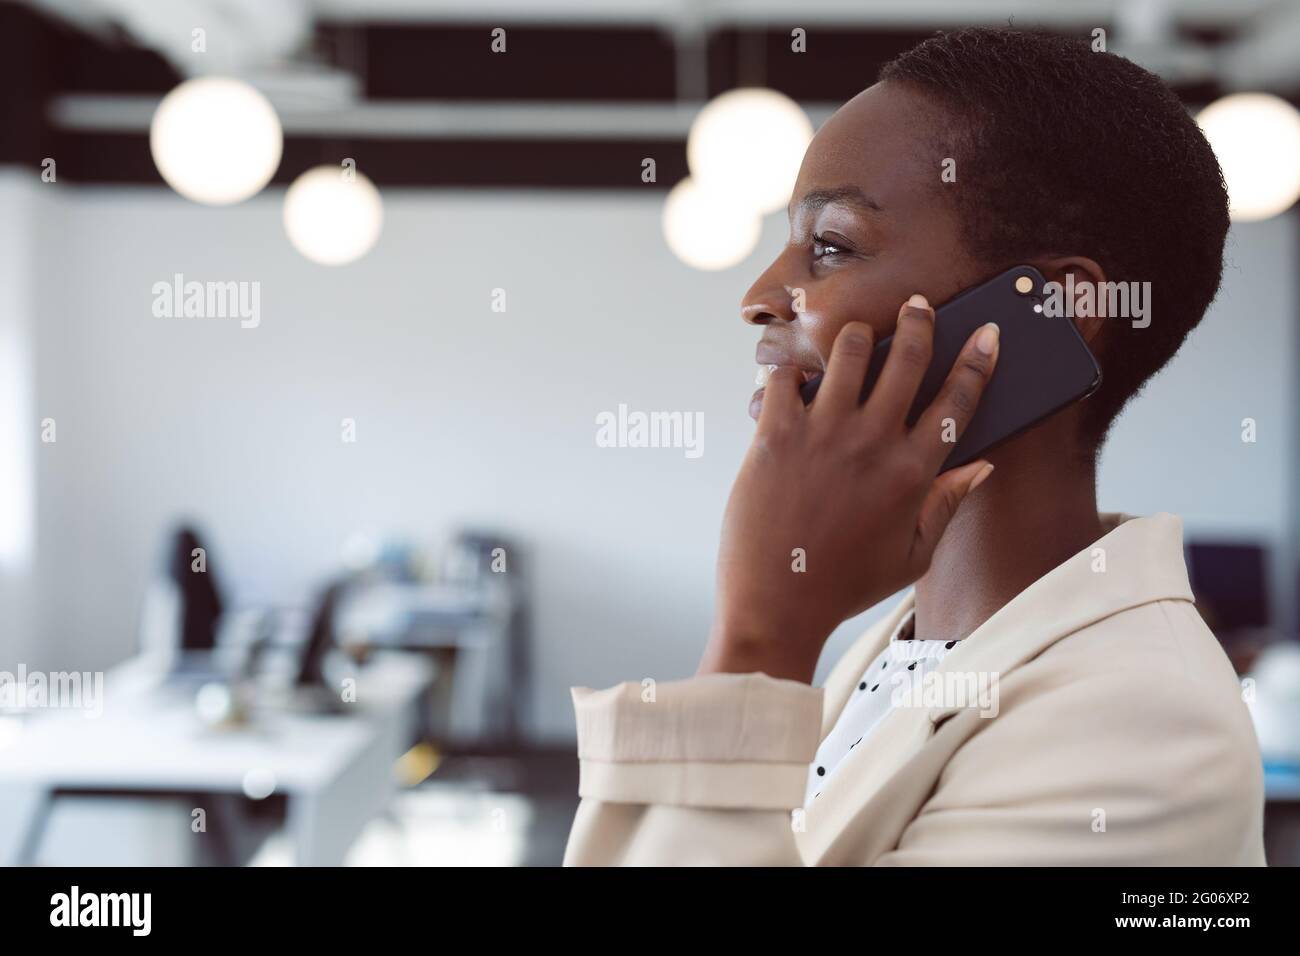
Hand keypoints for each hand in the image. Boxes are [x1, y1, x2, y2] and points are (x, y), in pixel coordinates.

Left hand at [699, 295, 999, 682]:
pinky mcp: (775, 434)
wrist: (775, 604)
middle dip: (920, 321)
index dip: (977, 360)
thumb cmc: (844, 584)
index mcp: (914, 473)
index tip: (987, 332)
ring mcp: (822, 434)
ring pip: (849, 350)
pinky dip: (789, 370)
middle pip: (908, 357)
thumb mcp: (912, 556)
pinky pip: (784, 376)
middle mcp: (873, 443)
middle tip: (918, 306)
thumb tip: (981, 466)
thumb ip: (947, 505)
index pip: (958, 400)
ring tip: (856, 340)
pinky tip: (793, 379)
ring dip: (857, 337)